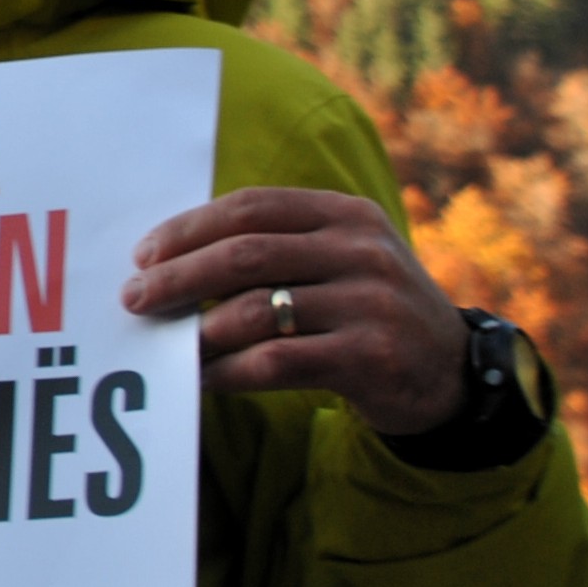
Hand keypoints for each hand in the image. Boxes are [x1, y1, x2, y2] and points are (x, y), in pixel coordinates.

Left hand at [120, 187, 465, 434]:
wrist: (452, 372)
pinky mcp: (369, 357)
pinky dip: (228, 371)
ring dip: (197, 331)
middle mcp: (361, 251)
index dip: (190, 228)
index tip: (144, 254)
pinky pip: (276, 362)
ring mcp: (369, 303)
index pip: (252, 207)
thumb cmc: (370, 309)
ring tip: (163, 345)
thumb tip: (175, 258)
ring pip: (255, 311)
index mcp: (346, 215)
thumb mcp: (342, 258)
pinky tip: (200, 379)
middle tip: (135, 298)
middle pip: (245, 254)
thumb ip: (279, 247)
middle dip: (178, 277)